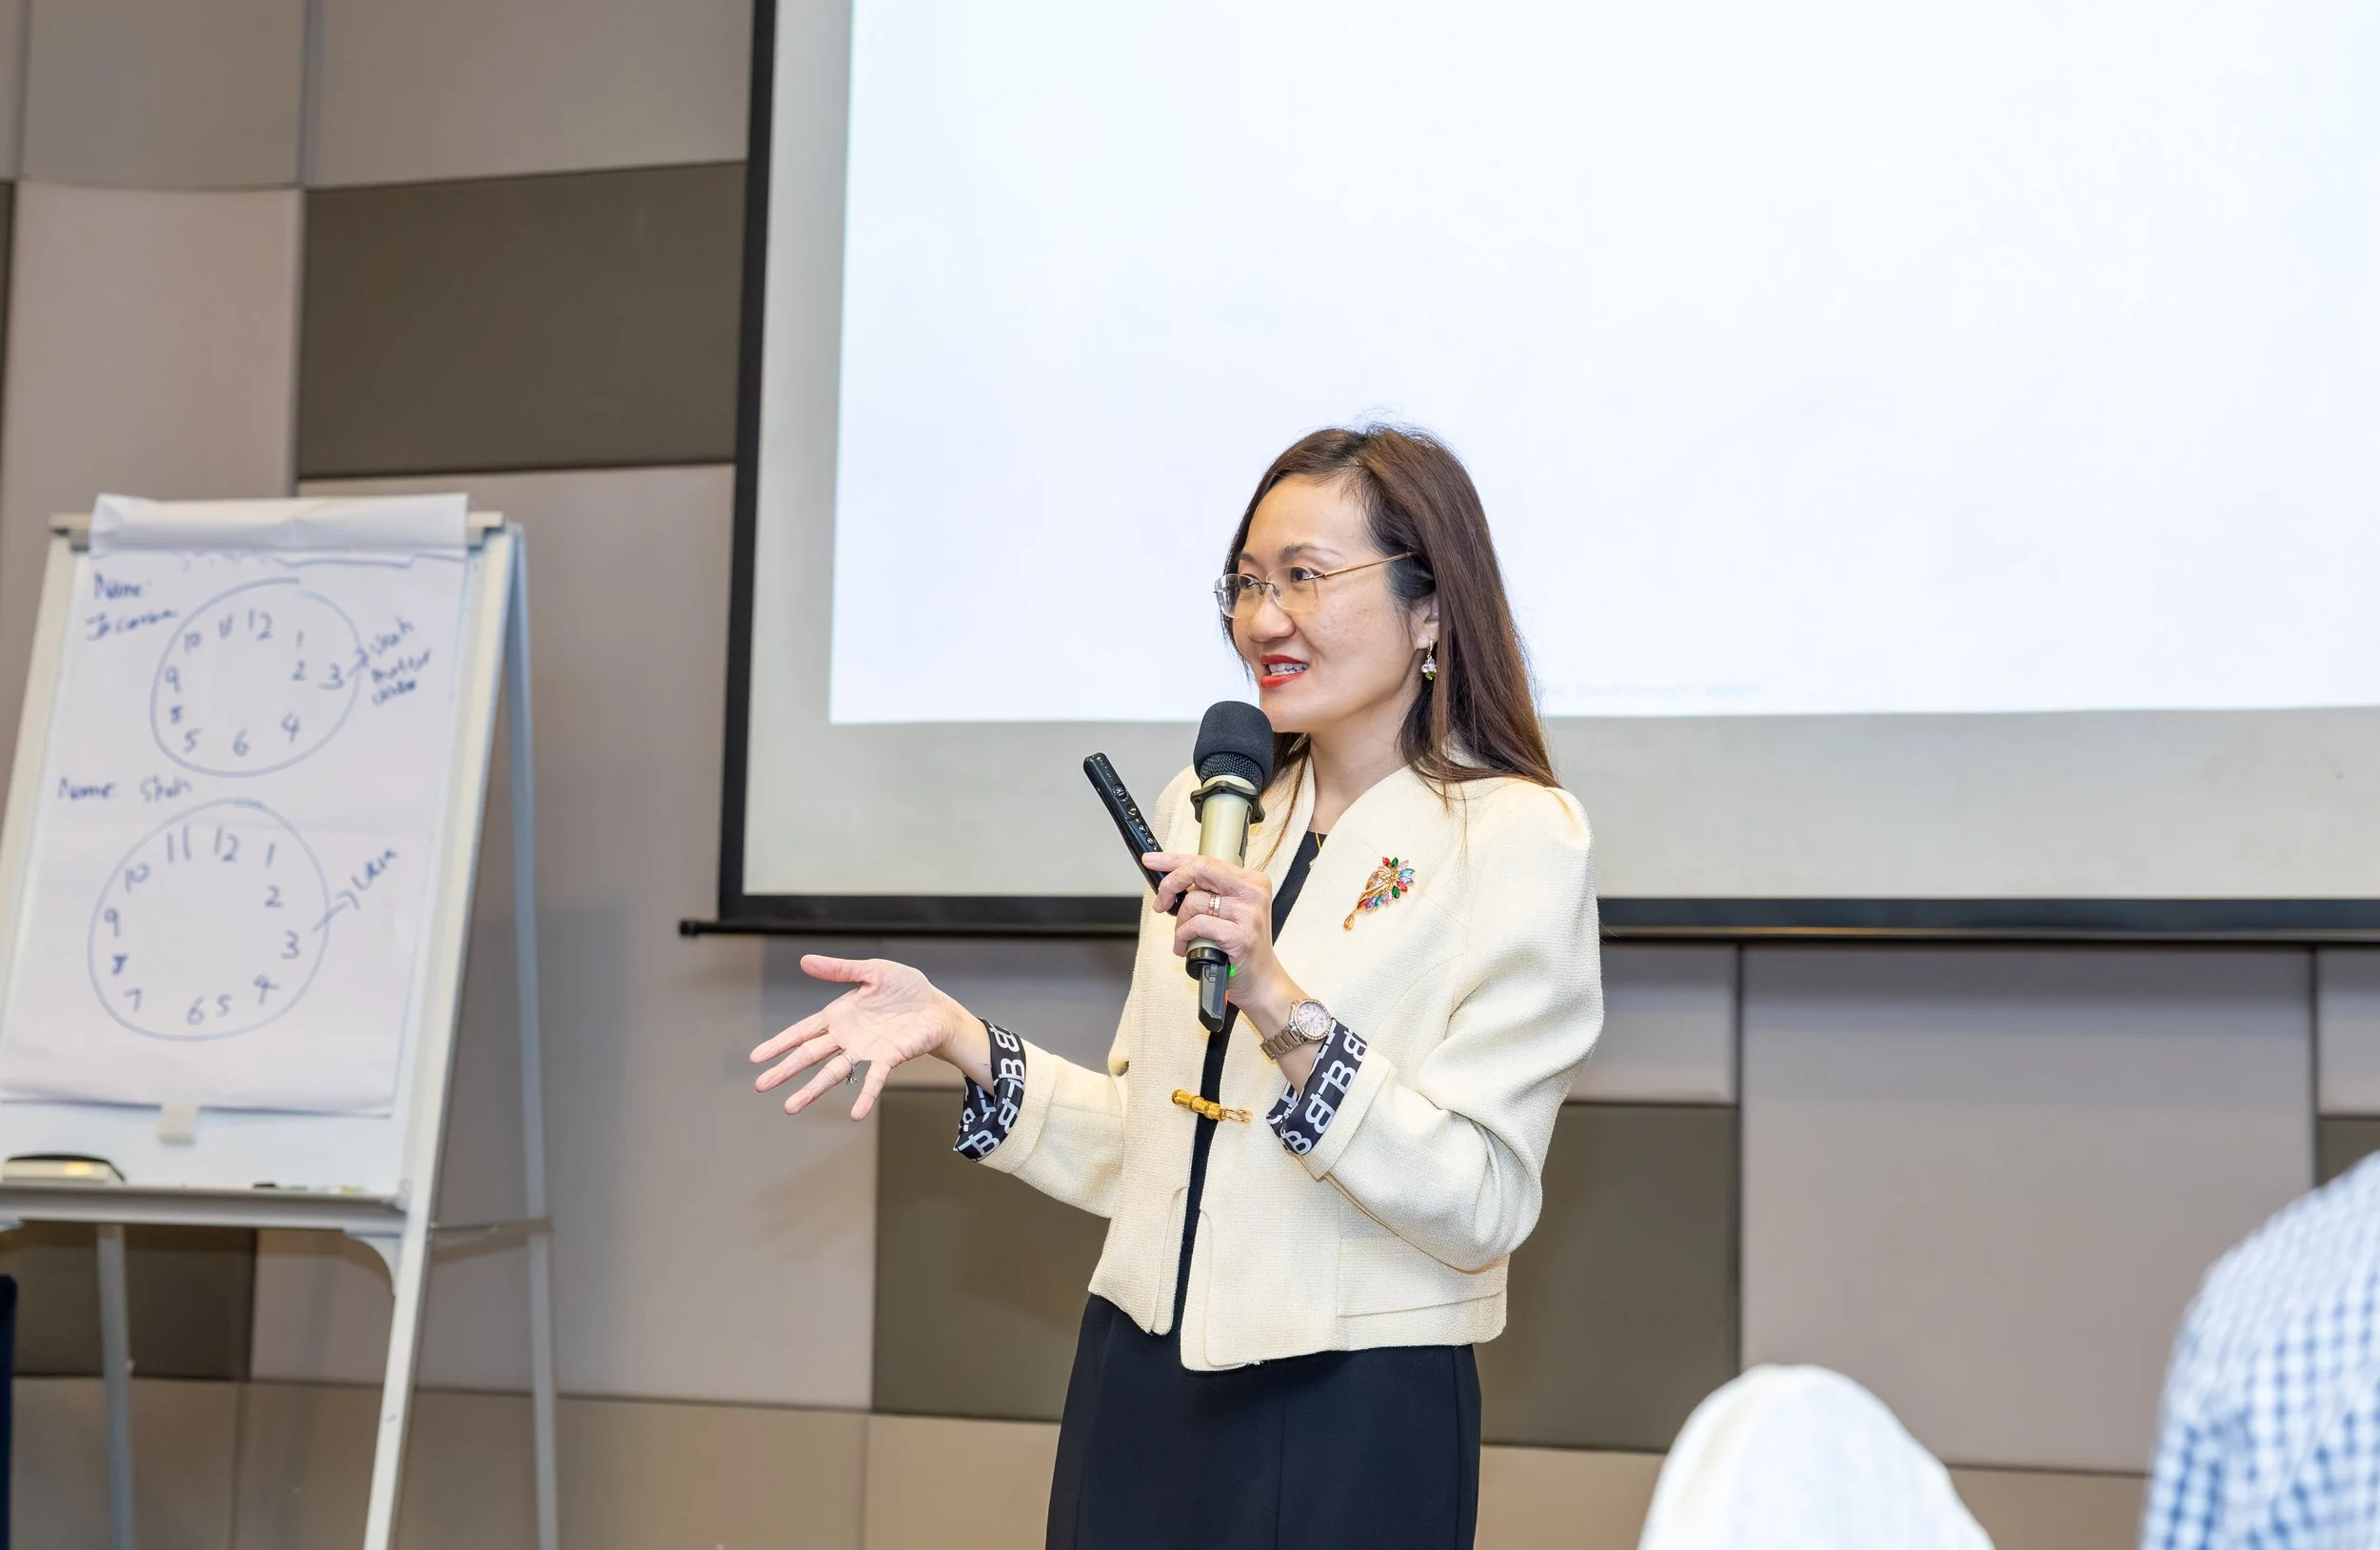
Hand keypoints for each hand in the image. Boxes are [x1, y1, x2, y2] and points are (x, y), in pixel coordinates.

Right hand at [750, 955, 984, 1120]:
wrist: (937, 1006)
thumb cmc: (906, 989)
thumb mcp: (872, 971)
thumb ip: (840, 970)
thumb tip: (805, 961)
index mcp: (839, 1015)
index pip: (802, 1031)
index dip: (779, 1043)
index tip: (756, 1057)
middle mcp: (847, 1037)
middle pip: (810, 1055)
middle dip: (785, 1070)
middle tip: (761, 1086)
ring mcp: (865, 1051)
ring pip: (833, 1073)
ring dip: (813, 1090)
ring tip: (790, 1107)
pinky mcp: (888, 1058)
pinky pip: (873, 1079)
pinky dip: (864, 1096)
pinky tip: (855, 1113)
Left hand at [1147, 851, 1301, 1036]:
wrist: (1262, 983)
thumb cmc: (1241, 949)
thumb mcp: (1229, 913)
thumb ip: (1208, 894)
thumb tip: (1173, 883)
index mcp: (1251, 881)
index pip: (1206, 860)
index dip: (1174, 859)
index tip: (1152, 861)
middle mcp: (1253, 892)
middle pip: (1200, 869)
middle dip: (1172, 884)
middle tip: (1161, 903)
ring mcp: (1249, 913)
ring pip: (1194, 902)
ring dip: (1180, 923)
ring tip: (1184, 938)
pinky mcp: (1241, 935)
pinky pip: (1197, 925)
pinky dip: (1184, 936)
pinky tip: (1186, 947)